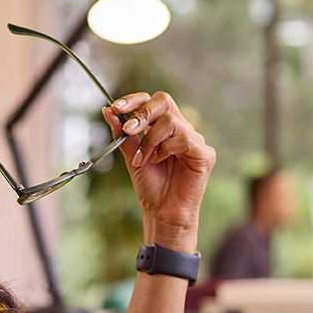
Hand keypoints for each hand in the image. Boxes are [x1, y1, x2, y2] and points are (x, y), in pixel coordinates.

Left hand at [103, 93, 214, 246]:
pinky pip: (184, 139)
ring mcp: (194, 140)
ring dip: (150, 140)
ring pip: (171, 121)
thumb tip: (108, 110)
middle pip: (164, 100)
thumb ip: (122, 134)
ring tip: (142, 159)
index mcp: (163, 127)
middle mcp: (180, 129)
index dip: (134, 100)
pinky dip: (166, 149)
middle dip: (142, 113)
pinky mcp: (205, 154)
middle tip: (128, 130)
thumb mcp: (131, 156)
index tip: (116, 108)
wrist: (161, 212)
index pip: (151, 101)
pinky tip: (159, 161)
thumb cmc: (150, 186)